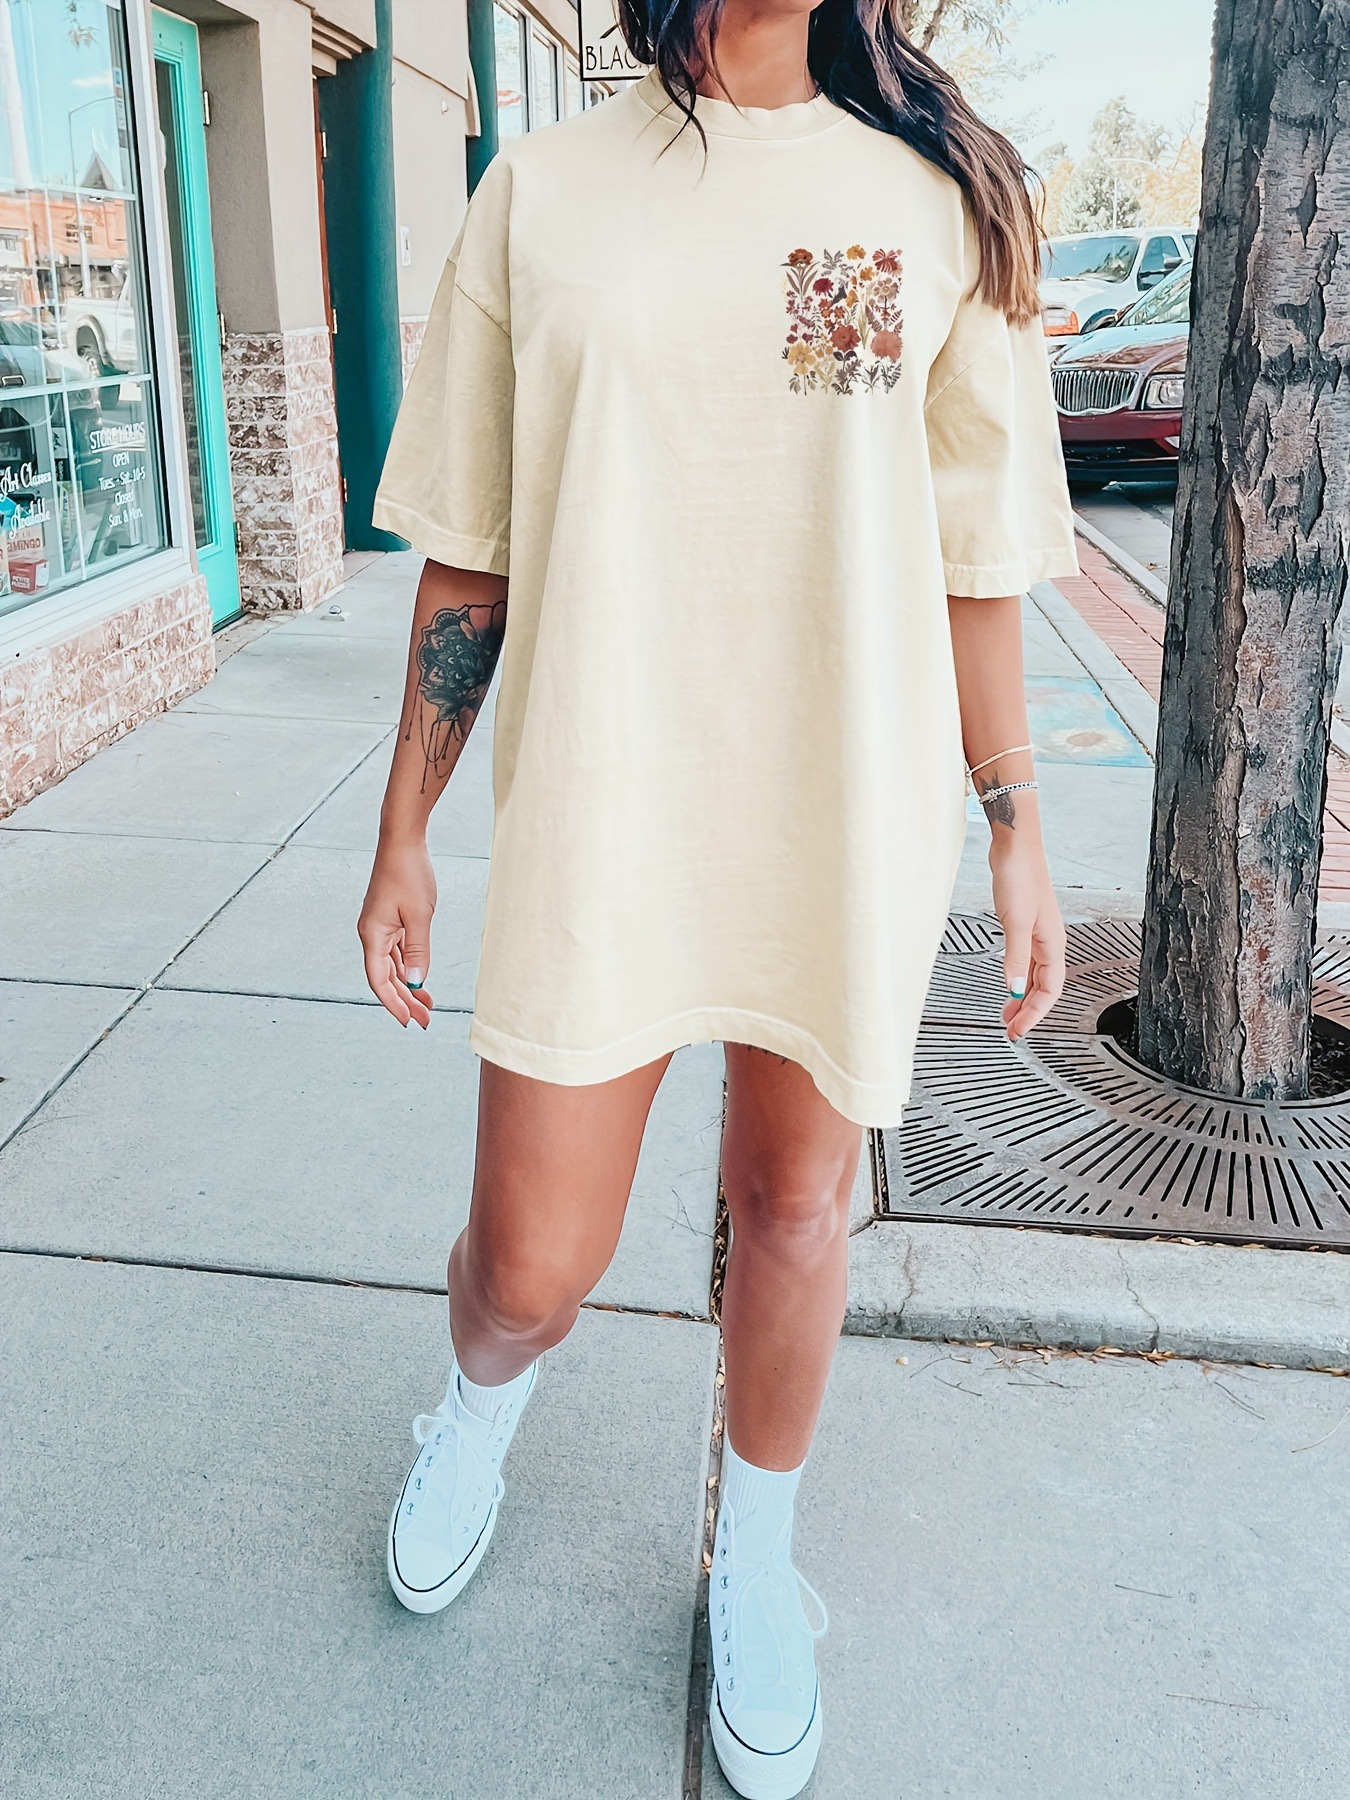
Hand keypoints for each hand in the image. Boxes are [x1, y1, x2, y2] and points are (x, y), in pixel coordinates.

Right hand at [358, 834, 435, 1027]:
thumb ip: (418, 951)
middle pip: (385, 977)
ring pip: (392, 967)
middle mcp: (372, 935)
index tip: (409, 1021)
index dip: (393, 1003)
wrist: (402, 842)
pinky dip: (408, 969)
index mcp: (372, 935)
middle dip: (404, 1001)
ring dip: (407, 987)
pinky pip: (397, 954)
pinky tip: (420, 981)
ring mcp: (380, 928)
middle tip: (425, 1020)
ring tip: (428, 1005)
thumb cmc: (409, 874)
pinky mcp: (390, 922)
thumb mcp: (419, 916)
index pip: (379, 980)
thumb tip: (415, 983)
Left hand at [989, 838, 1064, 1040]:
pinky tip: (1009, 980)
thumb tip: (1015, 988)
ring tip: (1007, 1012)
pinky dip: (1017, 975)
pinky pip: (1025, 959)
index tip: (1019, 1030)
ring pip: (1033, 974)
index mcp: (1052, 943)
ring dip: (1022, 995)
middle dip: (1028, 1010)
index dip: (1035, 1013)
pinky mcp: (1023, 923)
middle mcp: (1048, 940)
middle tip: (1011, 1028)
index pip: (1049, 990)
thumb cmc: (1019, 875)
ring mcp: (1036, 932)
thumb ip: (1015, 957)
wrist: (1014, 845)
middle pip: (1043, 986)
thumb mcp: (1015, 921)